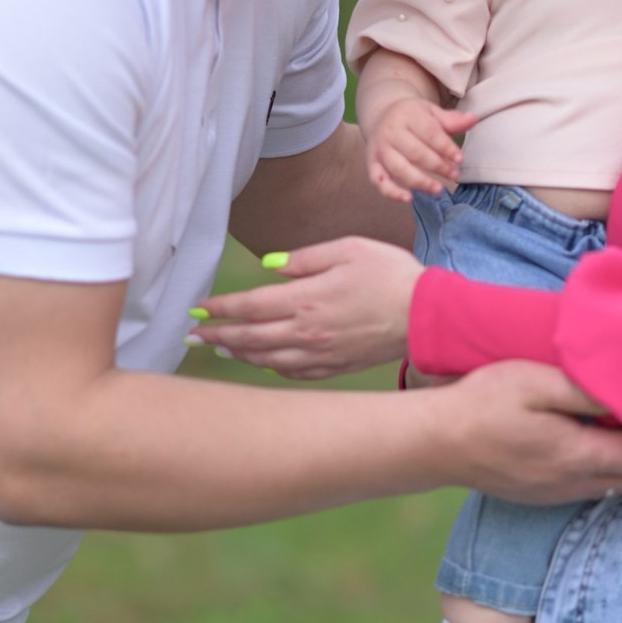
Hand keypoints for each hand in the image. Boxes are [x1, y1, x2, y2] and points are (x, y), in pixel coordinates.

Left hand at [191, 236, 420, 377]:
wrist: (428, 316)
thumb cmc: (392, 275)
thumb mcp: (349, 249)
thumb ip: (305, 258)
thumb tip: (270, 268)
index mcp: (306, 300)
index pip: (248, 306)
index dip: (219, 309)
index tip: (198, 309)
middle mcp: (307, 332)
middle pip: (249, 336)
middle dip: (217, 335)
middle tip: (192, 336)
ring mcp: (321, 354)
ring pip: (267, 359)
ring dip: (239, 353)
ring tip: (221, 347)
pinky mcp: (337, 367)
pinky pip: (294, 373)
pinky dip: (271, 368)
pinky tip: (264, 362)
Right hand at [366, 98, 477, 202]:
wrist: (382, 116)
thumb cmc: (413, 118)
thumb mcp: (431, 113)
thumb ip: (451, 120)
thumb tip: (473, 119)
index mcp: (407, 115)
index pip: (429, 132)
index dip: (445, 147)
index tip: (460, 159)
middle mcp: (390, 131)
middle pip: (415, 152)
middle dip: (437, 165)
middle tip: (454, 174)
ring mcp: (380, 149)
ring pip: (399, 168)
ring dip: (419, 181)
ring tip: (438, 189)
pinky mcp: (372, 163)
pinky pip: (378, 180)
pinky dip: (391, 192)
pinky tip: (408, 199)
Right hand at [428, 362, 621, 502]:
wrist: (435, 442)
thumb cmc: (483, 402)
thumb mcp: (534, 381)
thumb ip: (584, 389)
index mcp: (578, 455)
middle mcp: (574, 483)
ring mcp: (558, 494)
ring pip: (618, 486)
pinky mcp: (543, 495)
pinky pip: (595, 488)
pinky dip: (616, 470)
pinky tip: (613, 446)